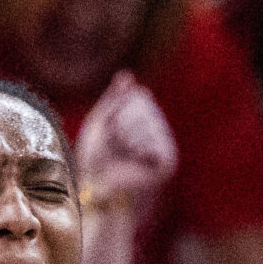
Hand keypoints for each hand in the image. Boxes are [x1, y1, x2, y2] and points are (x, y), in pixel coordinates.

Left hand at [75, 72, 177, 209]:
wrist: (97, 188)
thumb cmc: (94, 157)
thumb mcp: (99, 121)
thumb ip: (113, 98)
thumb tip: (127, 75)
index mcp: (143, 117)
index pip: (140, 94)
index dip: (118, 110)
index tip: (110, 130)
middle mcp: (158, 128)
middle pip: (144, 105)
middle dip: (121, 123)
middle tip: (116, 145)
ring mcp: (165, 144)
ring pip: (148, 121)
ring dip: (127, 138)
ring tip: (124, 155)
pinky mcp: (168, 160)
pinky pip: (156, 139)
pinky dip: (139, 149)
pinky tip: (135, 161)